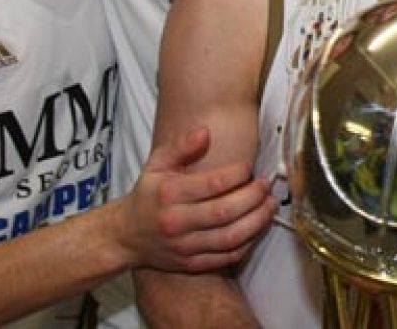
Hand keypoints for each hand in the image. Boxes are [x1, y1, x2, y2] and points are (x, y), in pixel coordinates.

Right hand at [115, 126, 276, 272]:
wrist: (126, 236)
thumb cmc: (148, 195)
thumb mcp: (157, 164)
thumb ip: (181, 146)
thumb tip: (206, 132)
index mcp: (169, 194)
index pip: (212, 184)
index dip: (237, 174)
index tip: (249, 166)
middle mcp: (176, 222)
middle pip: (224, 212)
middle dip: (253, 197)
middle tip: (266, 185)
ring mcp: (184, 246)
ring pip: (230, 237)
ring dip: (257, 221)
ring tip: (270, 205)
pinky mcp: (192, 264)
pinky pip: (227, 257)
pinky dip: (248, 243)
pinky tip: (258, 227)